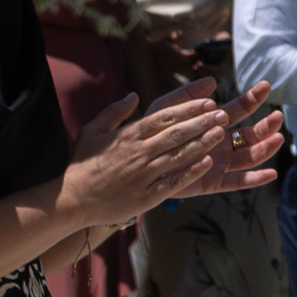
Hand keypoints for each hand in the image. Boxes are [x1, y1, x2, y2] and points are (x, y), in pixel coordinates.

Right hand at [62, 85, 278, 231]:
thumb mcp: (92, 131)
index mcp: (127, 135)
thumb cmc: (82, 164)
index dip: (188, 109)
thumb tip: (134, 95)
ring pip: (178, 156)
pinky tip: (207, 163)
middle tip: (223, 113)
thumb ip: (114, 112)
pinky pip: (173, 183)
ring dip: (202, 143)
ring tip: (221, 132)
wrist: (72, 200)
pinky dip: (190, 172)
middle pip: (175, 134)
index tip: (208, 102)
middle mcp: (138, 153)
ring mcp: (143, 175)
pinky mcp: (146, 196)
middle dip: (201, 122)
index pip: (163, 117)